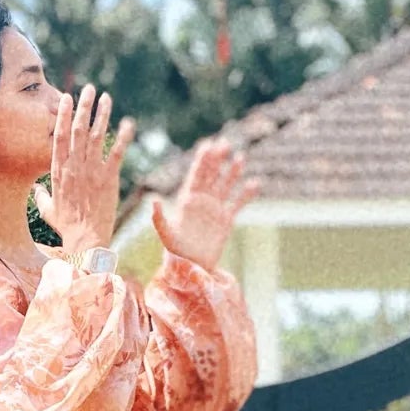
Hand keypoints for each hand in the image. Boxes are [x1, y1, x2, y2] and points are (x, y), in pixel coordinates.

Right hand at [32, 82, 135, 253]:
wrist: (86, 239)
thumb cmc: (67, 227)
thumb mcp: (49, 210)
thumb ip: (41, 196)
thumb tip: (35, 189)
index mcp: (59, 171)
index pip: (59, 136)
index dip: (62, 114)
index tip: (66, 98)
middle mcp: (74, 167)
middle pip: (77, 129)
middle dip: (83, 107)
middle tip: (89, 89)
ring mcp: (92, 171)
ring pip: (96, 136)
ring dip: (102, 115)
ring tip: (106, 97)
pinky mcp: (109, 178)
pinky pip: (117, 153)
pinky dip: (123, 137)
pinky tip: (129, 122)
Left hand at [150, 135, 260, 271]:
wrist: (191, 267)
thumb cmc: (175, 252)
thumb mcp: (166, 235)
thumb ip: (159, 218)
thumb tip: (153, 200)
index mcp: (187, 200)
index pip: (196, 175)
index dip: (202, 160)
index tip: (208, 144)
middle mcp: (201, 201)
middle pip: (212, 175)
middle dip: (218, 159)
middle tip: (226, 143)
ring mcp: (214, 209)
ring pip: (225, 185)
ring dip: (232, 172)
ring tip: (241, 157)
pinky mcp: (225, 220)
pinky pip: (237, 203)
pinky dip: (246, 194)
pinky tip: (256, 183)